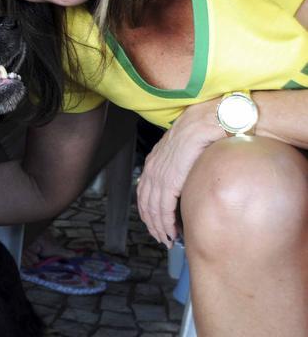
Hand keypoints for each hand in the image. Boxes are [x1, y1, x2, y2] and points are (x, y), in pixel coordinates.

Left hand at [136, 99, 226, 247]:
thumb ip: (182, 162)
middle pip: (145, 202)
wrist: (214, 117)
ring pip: (152, 208)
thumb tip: (186, 178)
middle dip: (152, 223)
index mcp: (155, 159)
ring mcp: (160, 172)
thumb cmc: (207, 130)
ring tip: (167, 240)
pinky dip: (165, 222)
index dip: (148, 210)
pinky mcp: (170, 178)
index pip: (144, 189)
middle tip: (161, 238)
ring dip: (159, 227)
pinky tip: (171, 232)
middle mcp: (153, 166)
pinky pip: (163, 206)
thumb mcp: (189, 147)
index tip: (155, 224)